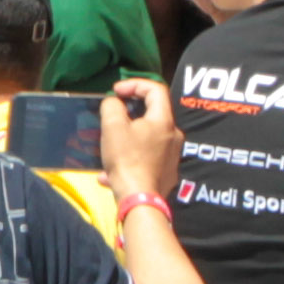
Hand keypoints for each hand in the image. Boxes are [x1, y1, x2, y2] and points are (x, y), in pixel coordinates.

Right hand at [95, 76, 178, 216]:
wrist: (140, 199)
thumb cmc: (127, 158)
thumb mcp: (112, 126)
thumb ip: (112, 106)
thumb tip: (115, 103)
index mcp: (164, 120)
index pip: (155, 89)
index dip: (134, 84)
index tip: (116, 92)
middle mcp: (174, 136)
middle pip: (153, 114)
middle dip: (130, 112)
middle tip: (112, 117)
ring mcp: (173, 156)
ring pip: (148, 137)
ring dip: (128, 137)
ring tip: (109, 147)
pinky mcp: (167, 173)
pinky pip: (147, 157)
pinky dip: (131, 158)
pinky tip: (110, 173)